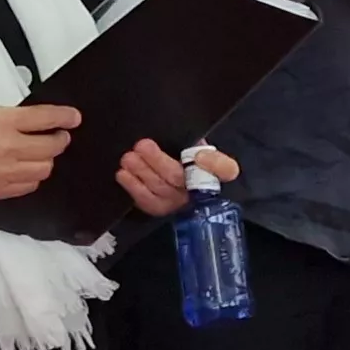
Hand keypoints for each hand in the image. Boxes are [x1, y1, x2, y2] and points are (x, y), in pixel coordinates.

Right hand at [0, 103, 76, 203]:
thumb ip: (5, 115)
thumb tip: (28, 119)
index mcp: (1, 123)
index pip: (45, 118)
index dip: (65, 117)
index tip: (74, 117)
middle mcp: (8, 149)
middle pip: (52, 147)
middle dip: (60, 139)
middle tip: (58, 135)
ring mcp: (5, 174)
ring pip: (44, 169)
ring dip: (46, 159)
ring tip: (40, 152)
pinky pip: (29, 186)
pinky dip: (32, 176)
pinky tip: (25, 169)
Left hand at [117, 139, 238, 217]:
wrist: (176, 177)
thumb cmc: (185, 156)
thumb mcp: (194, 141)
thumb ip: (192, 139)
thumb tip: (189, 143)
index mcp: (216, 168)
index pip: (226, 169)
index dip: (215, 164)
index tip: (199, 154)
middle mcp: (201, 189)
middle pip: (180, 178)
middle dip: (158, 161)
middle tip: (142, 145)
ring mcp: (181, 202)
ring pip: (161, 189)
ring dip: (142, 172)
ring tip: (128, 158)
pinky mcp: (163, 210)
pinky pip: (149, 202)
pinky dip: (134, 188)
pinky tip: (123, 175)